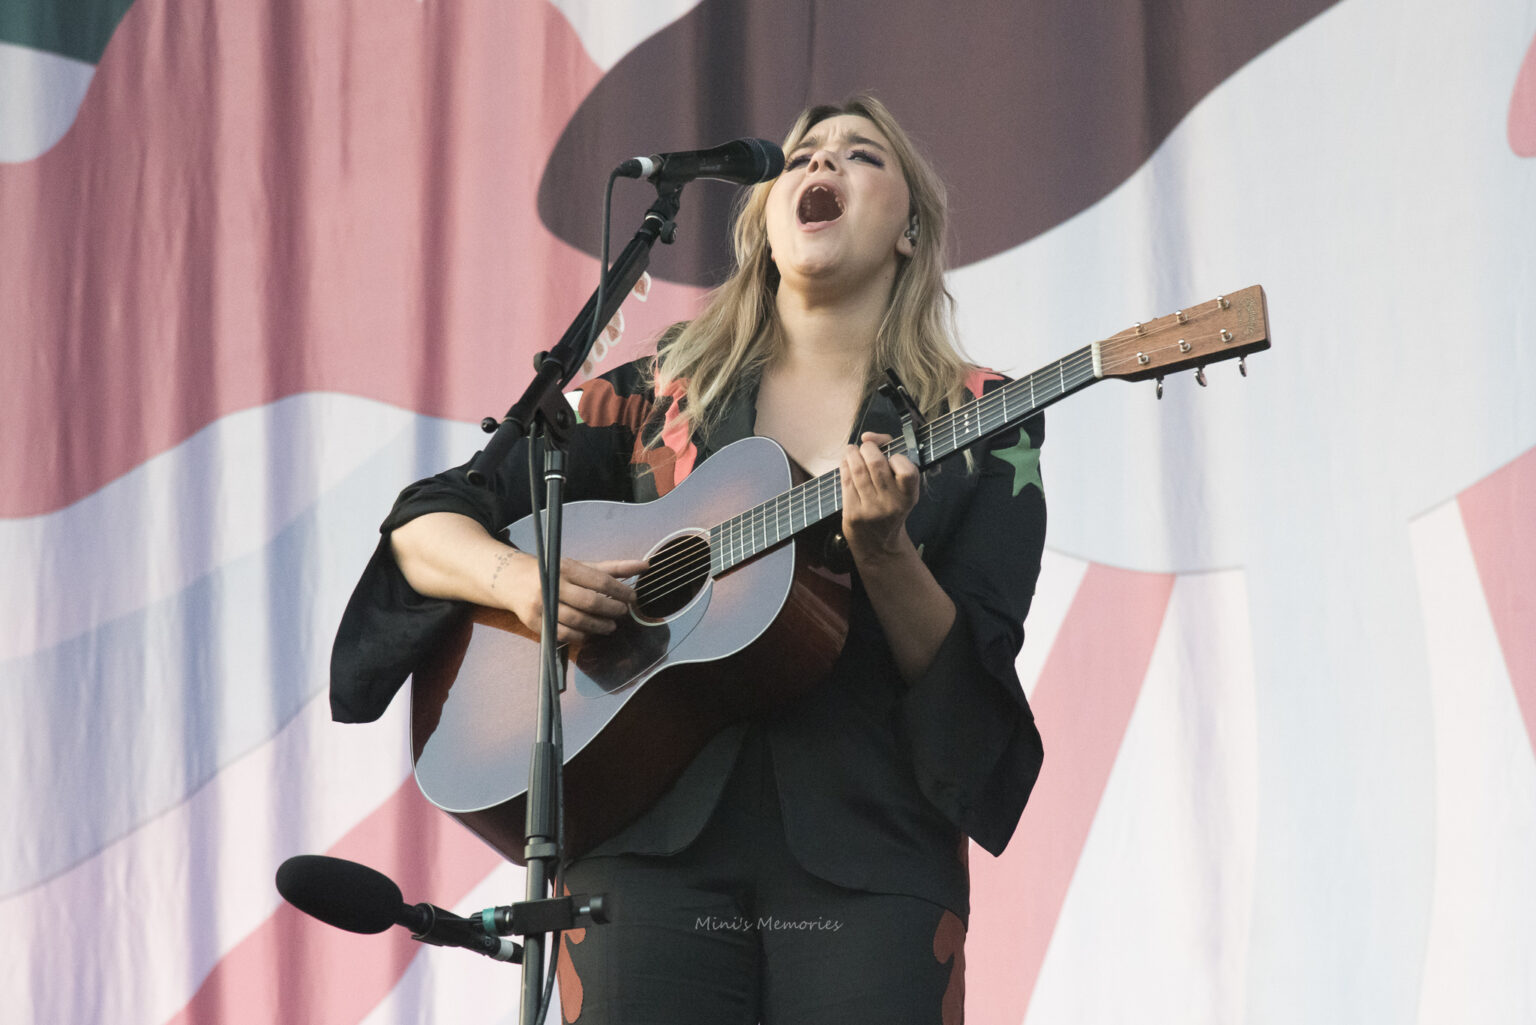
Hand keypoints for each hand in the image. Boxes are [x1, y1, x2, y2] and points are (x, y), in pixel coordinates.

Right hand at [493, 551, 648, 644]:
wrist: (512, 580)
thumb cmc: (554, 573)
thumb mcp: (581, 566)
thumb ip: (613, 568)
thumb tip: (644, 565)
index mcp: (566, 568)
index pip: (599, 581)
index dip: (620, 591)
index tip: (633, 598)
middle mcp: (553, 586)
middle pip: (590, 602)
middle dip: (611, 610)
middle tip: (622, 613)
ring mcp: (543, 605)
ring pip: (578, 621)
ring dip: (599, 626)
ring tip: (611, 626)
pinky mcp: (535, 622)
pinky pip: (564, 634)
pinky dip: (581, 636)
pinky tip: (591, 634)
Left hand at [840, 432, 919, 564]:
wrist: (878, 543)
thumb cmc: (891, 504)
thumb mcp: (902, 487)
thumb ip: (891, 454)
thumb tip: (868, 436)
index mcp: (909, 496)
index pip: (906, 470)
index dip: (897, 458)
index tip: (892, 458)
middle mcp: (891, 504)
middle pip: (876, 463)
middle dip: (868, 448)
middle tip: (866, 448)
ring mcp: (870, 509)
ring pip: (857, 470)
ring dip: (852, 453)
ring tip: (852, 451)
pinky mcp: (852, 513)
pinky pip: (845, 481)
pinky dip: (844, 466)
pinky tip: (846, 462)